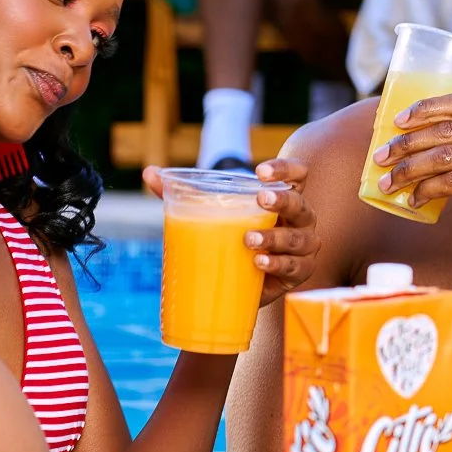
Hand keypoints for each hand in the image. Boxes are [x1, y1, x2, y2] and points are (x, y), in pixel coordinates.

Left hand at [144, 158, 319, 305]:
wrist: (238, 282)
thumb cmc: (230, 237)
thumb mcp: (209, 213)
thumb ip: (181, 193)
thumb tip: (148, 173)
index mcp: (282, 197)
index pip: (297, 174)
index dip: (285, 169)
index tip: (260, 171)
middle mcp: (299, 218)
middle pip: (300, 203)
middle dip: (282, 200)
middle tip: (260, 198)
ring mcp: (302, 245)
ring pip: (299, 238)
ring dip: (275, 237)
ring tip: (249, 240)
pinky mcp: (298, 272)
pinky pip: (295, 267)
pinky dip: (278, 264)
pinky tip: (259, 264)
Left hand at [371, 94, 451, 276]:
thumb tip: (421, 139)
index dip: (425, 108)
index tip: (397, 121)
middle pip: (446, 130)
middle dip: (406, 143)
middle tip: (381, 156)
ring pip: (443, 157)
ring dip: (409, 170)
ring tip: (389, 182)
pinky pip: (451, 184)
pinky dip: (426, 191)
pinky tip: (414, 200)